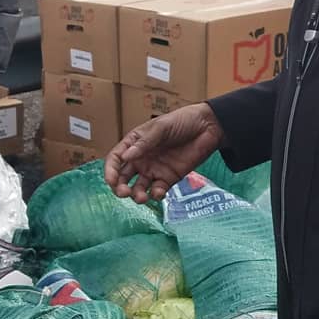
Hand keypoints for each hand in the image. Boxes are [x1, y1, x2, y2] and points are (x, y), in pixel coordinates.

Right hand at [104, 103, 224, 203]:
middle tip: (123, 193)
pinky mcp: (169, 178)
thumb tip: (126, 157)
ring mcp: (155, 170)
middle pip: (123, 177)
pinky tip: (158, 192)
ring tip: (141, 197)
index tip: (111, 181)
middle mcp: (142, 159)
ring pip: (139, 187)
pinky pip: (157, 190)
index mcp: (135, 144)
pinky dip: (155, 194)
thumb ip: (144, 143)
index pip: (116, 159)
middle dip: (120, 188)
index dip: (110, 171)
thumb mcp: (161, 127)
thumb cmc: (182, 121)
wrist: (208, 127)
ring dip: (137, 195)